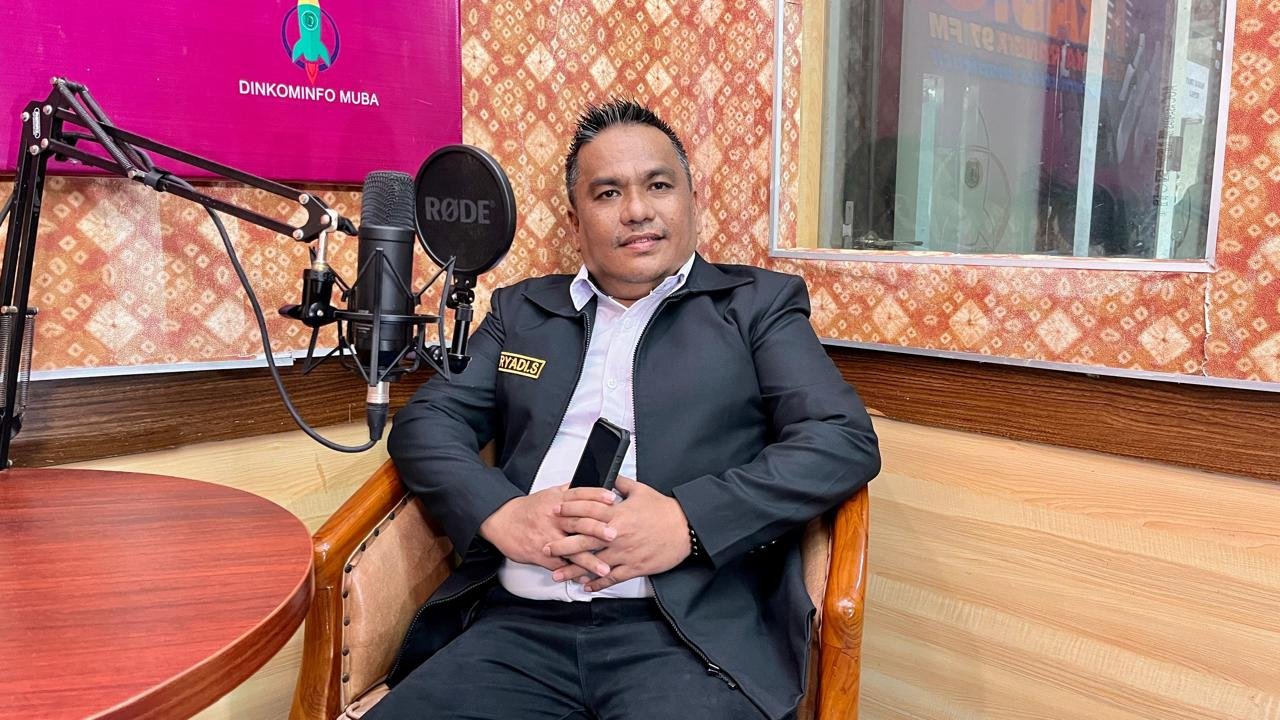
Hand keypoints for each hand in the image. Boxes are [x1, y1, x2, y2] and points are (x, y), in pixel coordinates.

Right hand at [479, 484, 615, 571]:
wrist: (502, 521)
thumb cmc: (529, 509)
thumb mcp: (549, 494)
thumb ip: (569, 491)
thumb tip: (590, 481)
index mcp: (557, 501)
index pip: (580, 496)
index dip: (596, 496)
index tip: (612, 500)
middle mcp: (554, 518)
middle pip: (578, 522)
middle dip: (597, 529)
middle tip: (613, 535)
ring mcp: (547, 537)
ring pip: (570, 549)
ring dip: (589, 560)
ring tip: (604, 568)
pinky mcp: (540, 554)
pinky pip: (558, 565)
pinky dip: (572, 573)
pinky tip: (584, 578)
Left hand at [545, 476, 691, 591]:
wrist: (685, 529)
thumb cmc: (664, 510)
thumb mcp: (641, 490)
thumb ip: (621, 483)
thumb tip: (609, 476)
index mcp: (618, 513)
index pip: (587, 510)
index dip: (568, 510)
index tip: (554, 512)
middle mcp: (617, 534)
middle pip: (583, 540)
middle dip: (562, 545)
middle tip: (546, 548)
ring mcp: (624, 552)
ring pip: (594, 563)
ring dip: (574, 570)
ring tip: (558, 575)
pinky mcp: (634, 567)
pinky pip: (612, 577)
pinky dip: (597, 583)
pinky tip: (586, 585)